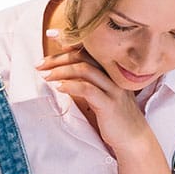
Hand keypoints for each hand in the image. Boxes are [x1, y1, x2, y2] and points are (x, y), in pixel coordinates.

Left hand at [37, 43, 152, 156]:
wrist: (134, 138)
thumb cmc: (115, 117)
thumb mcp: (101, 95)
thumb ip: (88, 82)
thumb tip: (64, 73)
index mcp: (112, 70)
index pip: (89, 49)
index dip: (69, 40)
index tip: (52, 35)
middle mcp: (114, 75)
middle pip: (84, 57)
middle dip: (58, 58)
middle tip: (40, 64)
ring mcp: (113, 89)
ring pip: (85, 70)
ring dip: (61, 71)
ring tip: (45, 76)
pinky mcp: (109, 104)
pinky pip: (88, 89)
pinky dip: (71, 86)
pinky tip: (59, 88)